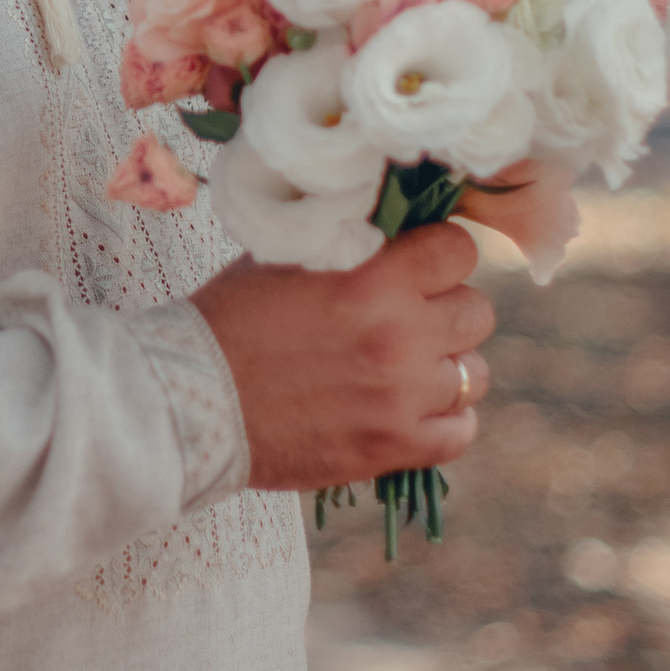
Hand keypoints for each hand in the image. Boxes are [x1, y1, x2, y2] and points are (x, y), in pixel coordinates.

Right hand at [191, 222, 494, 490]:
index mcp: (374, 281)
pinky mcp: (392, 448)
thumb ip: (345, 241)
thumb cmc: (230, 320)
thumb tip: (386, 222)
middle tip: (411, 319)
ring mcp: (401, 397)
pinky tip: (413, 411)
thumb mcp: (282, 256)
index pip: (458, 251)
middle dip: (446, 309)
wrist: (193, 401)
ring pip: (474, 374)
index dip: (440, 254)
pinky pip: (461, 432)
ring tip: (410, 369)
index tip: (419, 265)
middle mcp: (399, 337)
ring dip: (446, 367)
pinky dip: (445, 421)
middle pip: (476, 311)